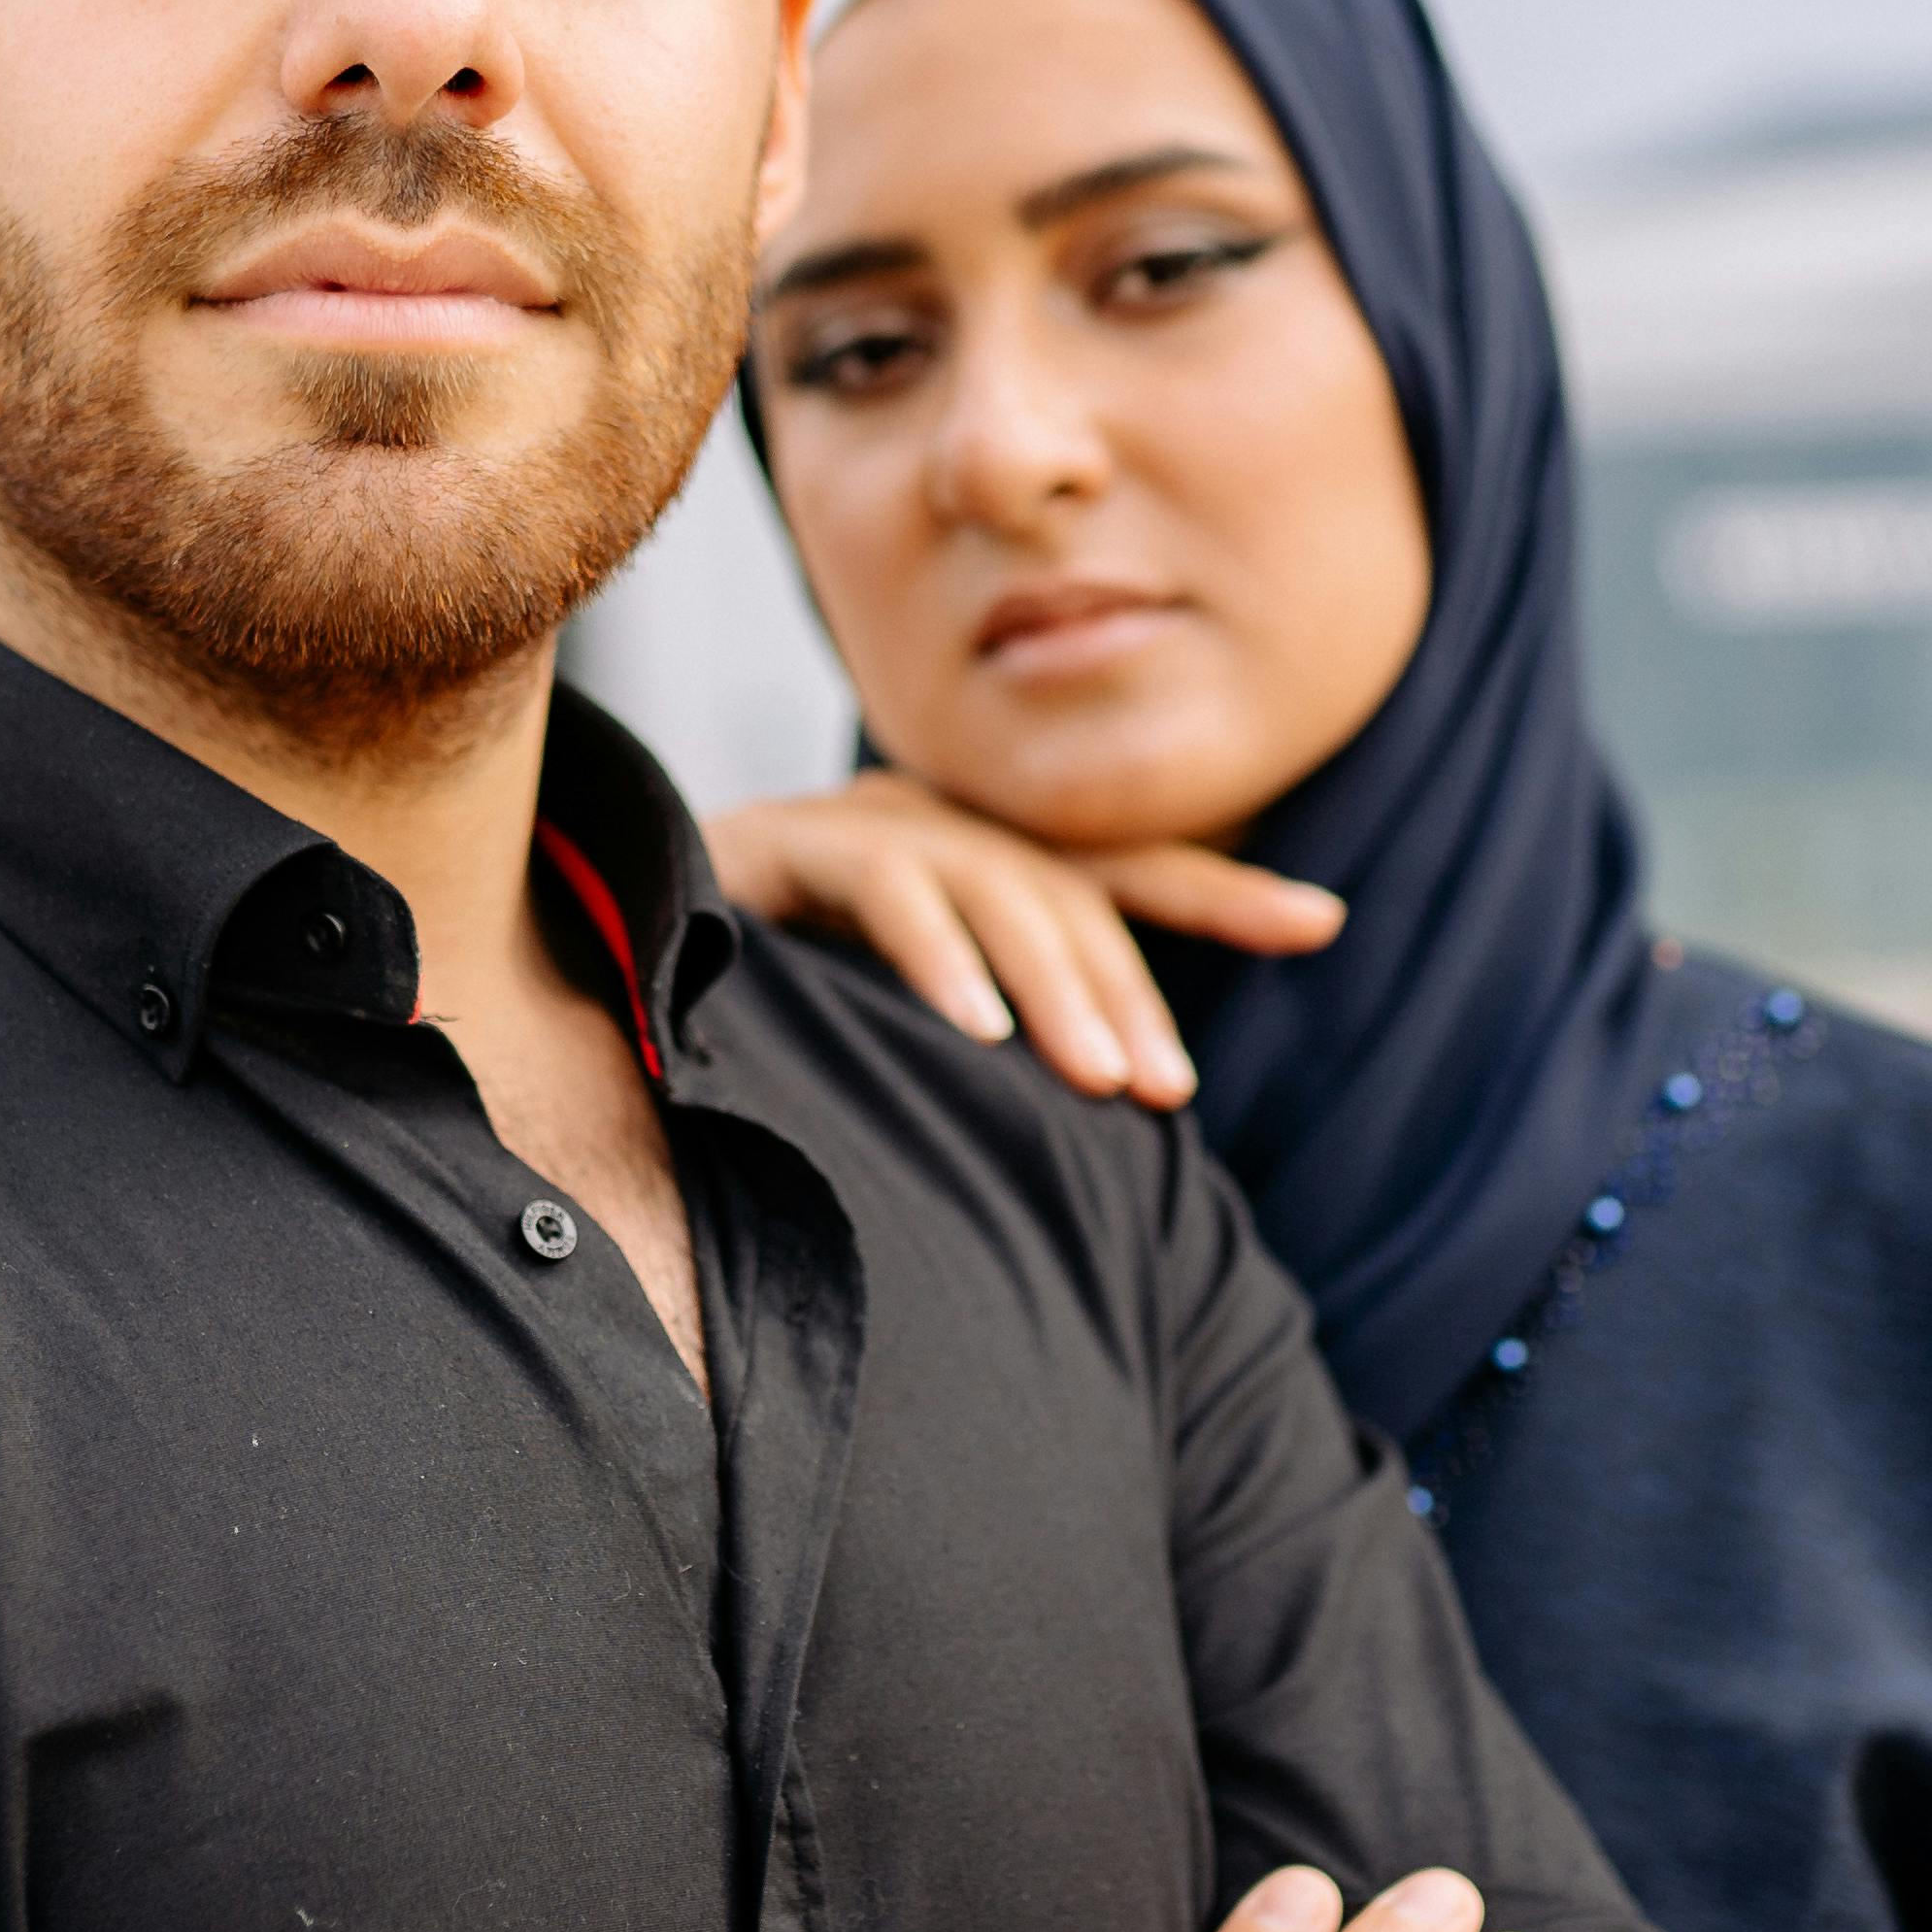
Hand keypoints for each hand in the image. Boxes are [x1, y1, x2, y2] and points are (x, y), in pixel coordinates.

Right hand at [707, 772, 1343, 1108]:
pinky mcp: (796, 839)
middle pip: (1071, 898)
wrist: (604, 936)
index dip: (1225, 894)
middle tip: (1166, 1092)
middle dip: (1127, 995)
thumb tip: (1115, 1105)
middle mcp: (943, 827)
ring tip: (1097, 1077)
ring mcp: (872, 825)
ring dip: (1055, 988)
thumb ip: (1001, 1036)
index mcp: (986, 864)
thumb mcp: (908, 1022)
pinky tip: (975, 1031)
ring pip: (998, 891)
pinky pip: (889, 887)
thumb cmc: (773, 1001)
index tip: (1326, 922)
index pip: (1128, 875)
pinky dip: (938, 958)